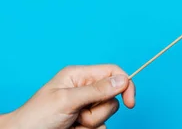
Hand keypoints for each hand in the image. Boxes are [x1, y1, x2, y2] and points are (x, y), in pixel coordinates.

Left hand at [1, 64, 135, 128]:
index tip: (130, 102)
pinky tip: (74, 128)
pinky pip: (102, 126)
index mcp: (79, 76)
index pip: (112, 72)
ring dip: (93, 122)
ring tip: (73, 123)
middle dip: (99, 110)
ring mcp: (86, 106)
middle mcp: (84, 89)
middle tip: (80, 115)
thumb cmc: (37, 117)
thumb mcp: (68, 100)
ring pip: (108, 113)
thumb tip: (123, 80)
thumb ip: (96, 90)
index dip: (125, 84)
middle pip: (112, 96)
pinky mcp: (86, 121)